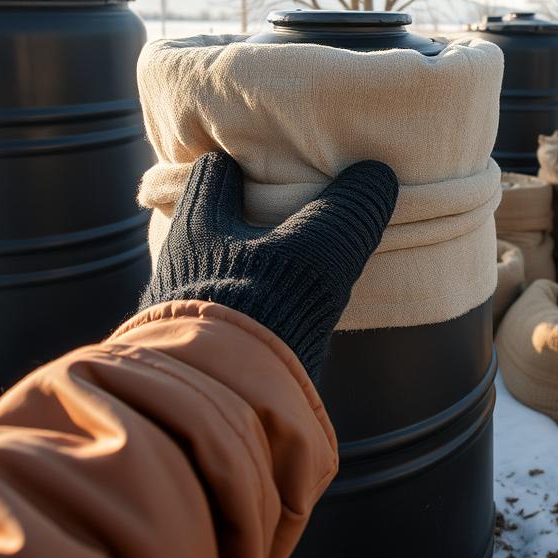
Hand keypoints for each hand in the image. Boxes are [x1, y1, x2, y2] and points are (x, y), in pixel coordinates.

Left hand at [141, 152, 397, 379]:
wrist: (219, 395)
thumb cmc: (263, 304)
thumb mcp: (319, 249)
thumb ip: (351, 209)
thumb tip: (377, 173)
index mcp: (201, 224)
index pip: (212, 172)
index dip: (235, 164)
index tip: (257, 163)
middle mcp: (180, 263)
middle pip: (208, 225)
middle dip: (236, 220)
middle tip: (275, 217)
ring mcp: (184, 310)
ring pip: (211, 273)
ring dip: (240, 271)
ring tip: (281, 273)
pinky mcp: (196, 351)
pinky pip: (219, 316)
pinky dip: (243, 312)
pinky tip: (276, 322)